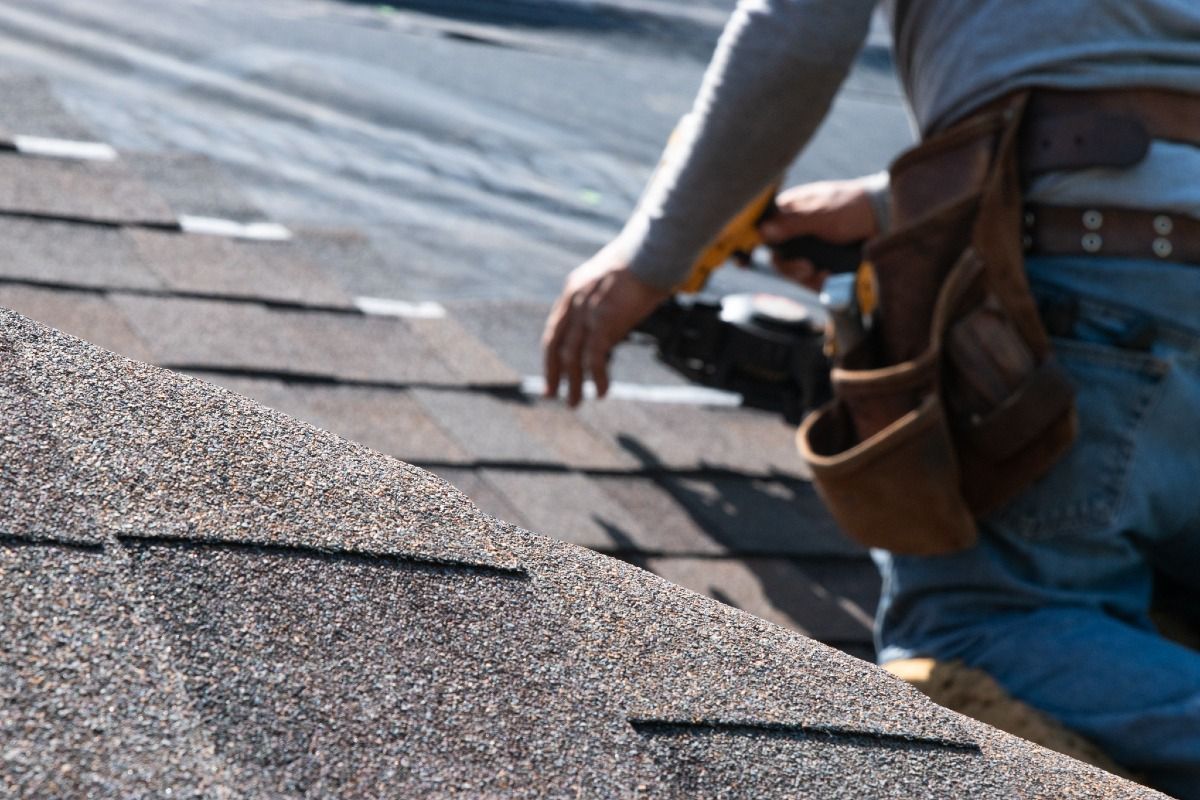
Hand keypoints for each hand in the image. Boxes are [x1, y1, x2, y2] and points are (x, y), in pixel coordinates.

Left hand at [542, 242, 670, 406]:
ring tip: (574, 403)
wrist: (653, 251)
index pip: (555, 329)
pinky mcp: (603, 321)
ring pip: (571, 356)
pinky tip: (602, 392)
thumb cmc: (643, 262)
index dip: (551, 355)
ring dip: (573, 383)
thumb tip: (611, 325)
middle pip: (556, 345)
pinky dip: (597, 378)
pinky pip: (594, 358)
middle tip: (551, 394)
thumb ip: (604, 301)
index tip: (551, 373)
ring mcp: (587, 311)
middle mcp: (574, 302)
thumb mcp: (613, 279)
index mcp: (573, 290)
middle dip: (553, 373)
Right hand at [759, 177, 879, 289]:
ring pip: (794, 273)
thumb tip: (762, 230)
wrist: (888, 219)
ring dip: (806, 276)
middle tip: (804, 267)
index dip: (750, 244)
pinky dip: (820, 283)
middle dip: (788, 267)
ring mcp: (813, 251)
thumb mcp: (822, 213)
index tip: (743, 260)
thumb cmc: (854, 206)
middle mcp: (799, 233)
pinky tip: (830, 277)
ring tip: (822, 272)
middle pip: (777, 258)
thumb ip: (792, 223)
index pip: (762, 230)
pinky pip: (813, 282)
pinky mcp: (826, 267)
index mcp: (792, 213)